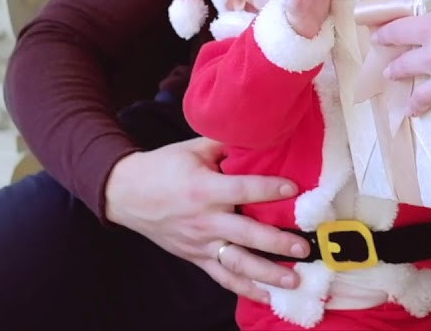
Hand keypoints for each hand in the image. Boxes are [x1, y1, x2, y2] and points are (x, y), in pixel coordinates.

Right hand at [103, 137, 307, 302]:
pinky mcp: (196, 257)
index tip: (294, 188)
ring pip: (238, 263)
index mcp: (204, 189)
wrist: (126, 194)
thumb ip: (225, 143)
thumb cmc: (163, 167)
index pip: (243, 190)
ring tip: (294, 280)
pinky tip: (268, 296)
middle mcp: (204, 220)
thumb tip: (257, 134)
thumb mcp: (192, 148)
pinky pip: (222, 277)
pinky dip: (245, 289)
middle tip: (304, 247)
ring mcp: (200, 243)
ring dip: (267, 274)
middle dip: (277, 243)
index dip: (269, 189)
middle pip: (246, 234)